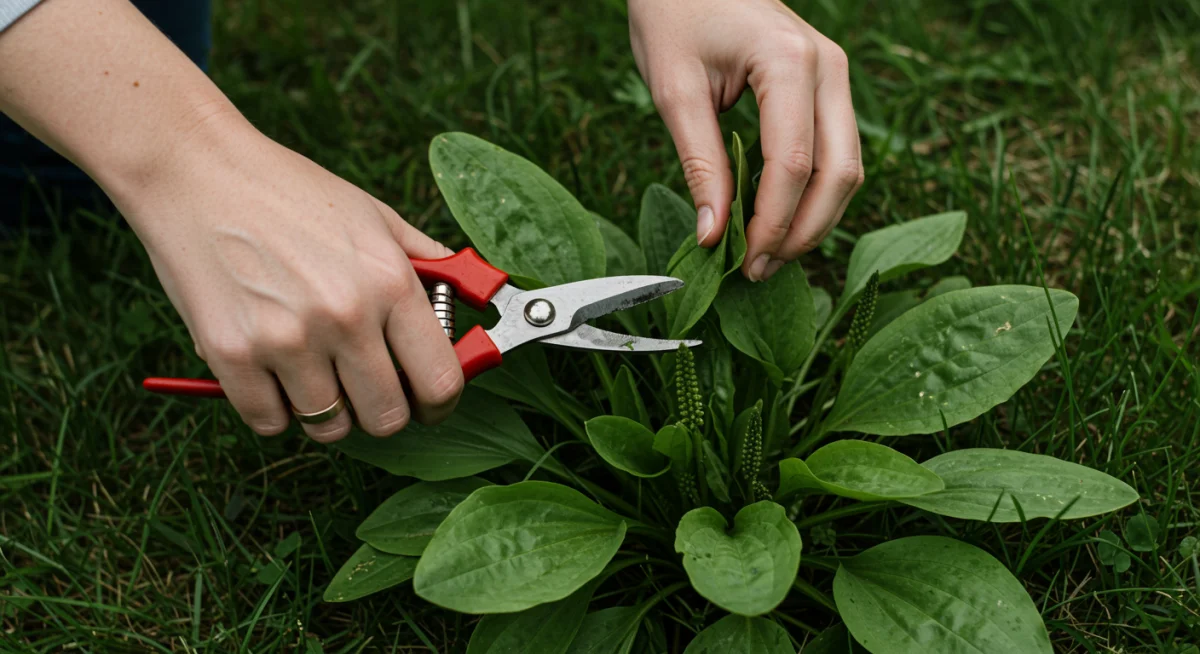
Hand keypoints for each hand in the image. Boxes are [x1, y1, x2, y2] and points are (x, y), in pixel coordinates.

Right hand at [123, 114, 463, 441]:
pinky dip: (274, 409)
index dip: (440, 403)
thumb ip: (424, 260)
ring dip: (327, 412)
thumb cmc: (288, 191)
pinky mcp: (231, 355)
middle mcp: (345, 316)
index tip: (430, 403)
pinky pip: (270, 422)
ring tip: (314, 373)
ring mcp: (286, 339)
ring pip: (329, 427)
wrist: (195, 169)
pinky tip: (272, 371)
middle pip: (387, 418)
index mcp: (390, 281)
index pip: (441, 381)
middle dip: (382, 412)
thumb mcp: (373, 215)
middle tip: (368, 391)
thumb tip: (470, 294)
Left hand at [629, 0, 862, 280]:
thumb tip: (714, 236)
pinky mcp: (828, 85)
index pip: (793, 165)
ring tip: (768, 253)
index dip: (772, 223)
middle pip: (838, 172)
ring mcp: (835, 74)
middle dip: (803, 231)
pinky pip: (836, 151)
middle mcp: (828, 66)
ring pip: (847, 168)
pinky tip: (777, 219)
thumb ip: (700, 164)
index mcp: (788, 61)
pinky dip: (814, 193)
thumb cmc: (674, 15)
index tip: (742, 262)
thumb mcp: (674, 91)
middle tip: (758, 269)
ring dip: (814, 219)